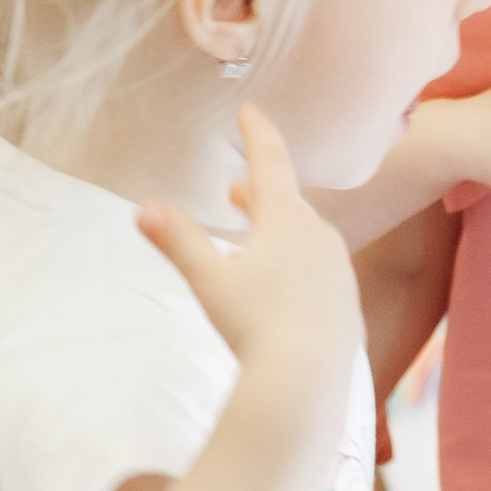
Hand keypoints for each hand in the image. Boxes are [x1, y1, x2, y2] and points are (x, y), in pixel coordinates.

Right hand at [139, 108, 362, 378]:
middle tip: (237, 189)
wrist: (308, 378)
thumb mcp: (209, 280)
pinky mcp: (346, 301)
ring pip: (305, 237)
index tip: (249, 112)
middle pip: (286, 203)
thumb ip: (179, 241)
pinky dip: (295, 266)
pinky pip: (318, 272)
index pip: (270, 161)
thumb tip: (143, 209)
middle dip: (258, 194)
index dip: (256, 134)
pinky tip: (282, 290)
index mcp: (287, 219)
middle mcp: (320, 235)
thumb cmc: (255, 324)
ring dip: (277, 230)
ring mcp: (338, 268)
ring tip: (256, 239)